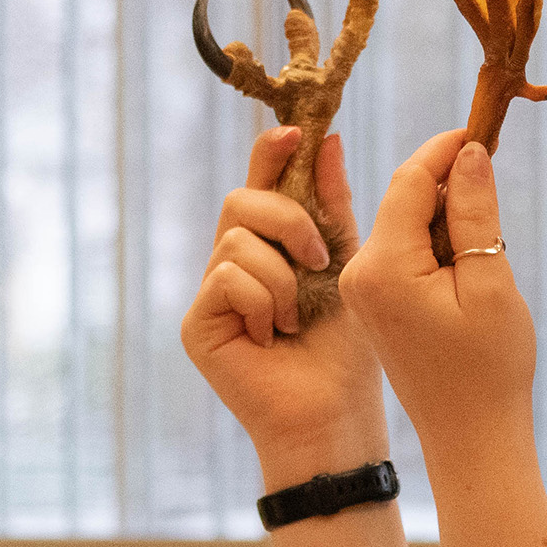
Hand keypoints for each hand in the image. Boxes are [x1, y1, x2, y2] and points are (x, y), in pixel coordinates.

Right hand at [181, 127, 387, 484]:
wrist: (335, 413)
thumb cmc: (347, 350)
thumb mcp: (348, 264)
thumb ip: (332, 206)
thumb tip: (328, 140)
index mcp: (269, 247)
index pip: (260, 184)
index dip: (270, 153)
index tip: (294, 133)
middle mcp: (233, 264)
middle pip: (242, 200)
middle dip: (288, 219)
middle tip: (321, 259)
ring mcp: (211, 294)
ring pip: (237, 238)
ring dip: (284, 276)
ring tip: (299, 318)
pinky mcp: (197, 324)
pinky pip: (227, 276)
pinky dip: (264, 300)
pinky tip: (275, 335)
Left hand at [339, 131, 535, 466]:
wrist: (472, 439)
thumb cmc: (488, 370)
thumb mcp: (491, 282)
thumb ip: (475, 213)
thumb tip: (468, 153)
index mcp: (383, 267)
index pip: (408, 181)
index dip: (447, 151)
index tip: (484, 131)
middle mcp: (360, 274)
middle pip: (401, 198)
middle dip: (446, 180)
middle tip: (491, 165)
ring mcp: (363, 291)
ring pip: (402, 223)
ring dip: (444, 214)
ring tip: (487, 223)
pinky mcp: (374, 304)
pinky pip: (400, 251)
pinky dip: (434, 242)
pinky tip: (468, 256)